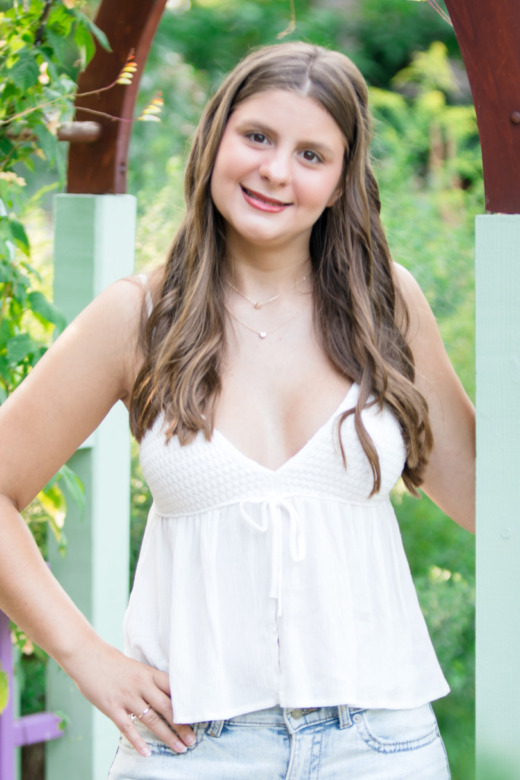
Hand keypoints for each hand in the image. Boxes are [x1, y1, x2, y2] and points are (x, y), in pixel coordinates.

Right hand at [65, 639, 195, 756]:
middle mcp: (141, 685)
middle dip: (182, 725)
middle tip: (193, 740)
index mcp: (149, 673)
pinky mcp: (112, 707)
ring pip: (152, 720)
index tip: (198, 715)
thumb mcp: (136, 667)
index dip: (186, 704)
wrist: (87, 656)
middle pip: (167, 707)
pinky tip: (147, 752)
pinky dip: (138, 741)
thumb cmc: (112, 662)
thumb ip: (149, 681)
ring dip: (167, 735)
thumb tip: (165, 693)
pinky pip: (128, 727)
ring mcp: (127, 697)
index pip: (173, 689)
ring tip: (179, 748)